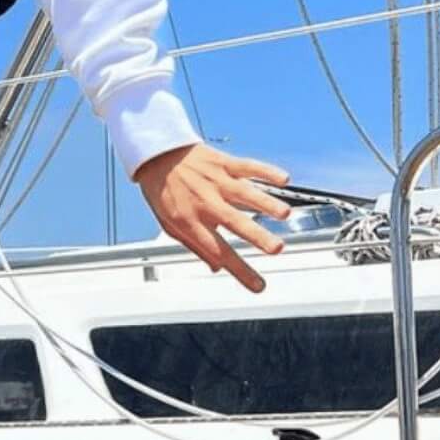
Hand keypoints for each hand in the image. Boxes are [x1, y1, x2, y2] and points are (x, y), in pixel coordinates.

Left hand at [133, 143, 290, 292]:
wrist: (155, 154)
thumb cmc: (163, 190)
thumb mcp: (169, 224)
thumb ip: (194, 246)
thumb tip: (216, 267)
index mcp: (190, 221)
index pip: (218, 251)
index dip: (239, 270)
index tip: (258, 286)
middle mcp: (205, 202)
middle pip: (234, 221)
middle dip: (257, 236)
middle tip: (276, 248)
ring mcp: (216, 181)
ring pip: (244, 192)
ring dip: (266, 203)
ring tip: (284, 213)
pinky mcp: (223, 163)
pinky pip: (247, 167)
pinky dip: (266, 172)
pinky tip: (283, 180)